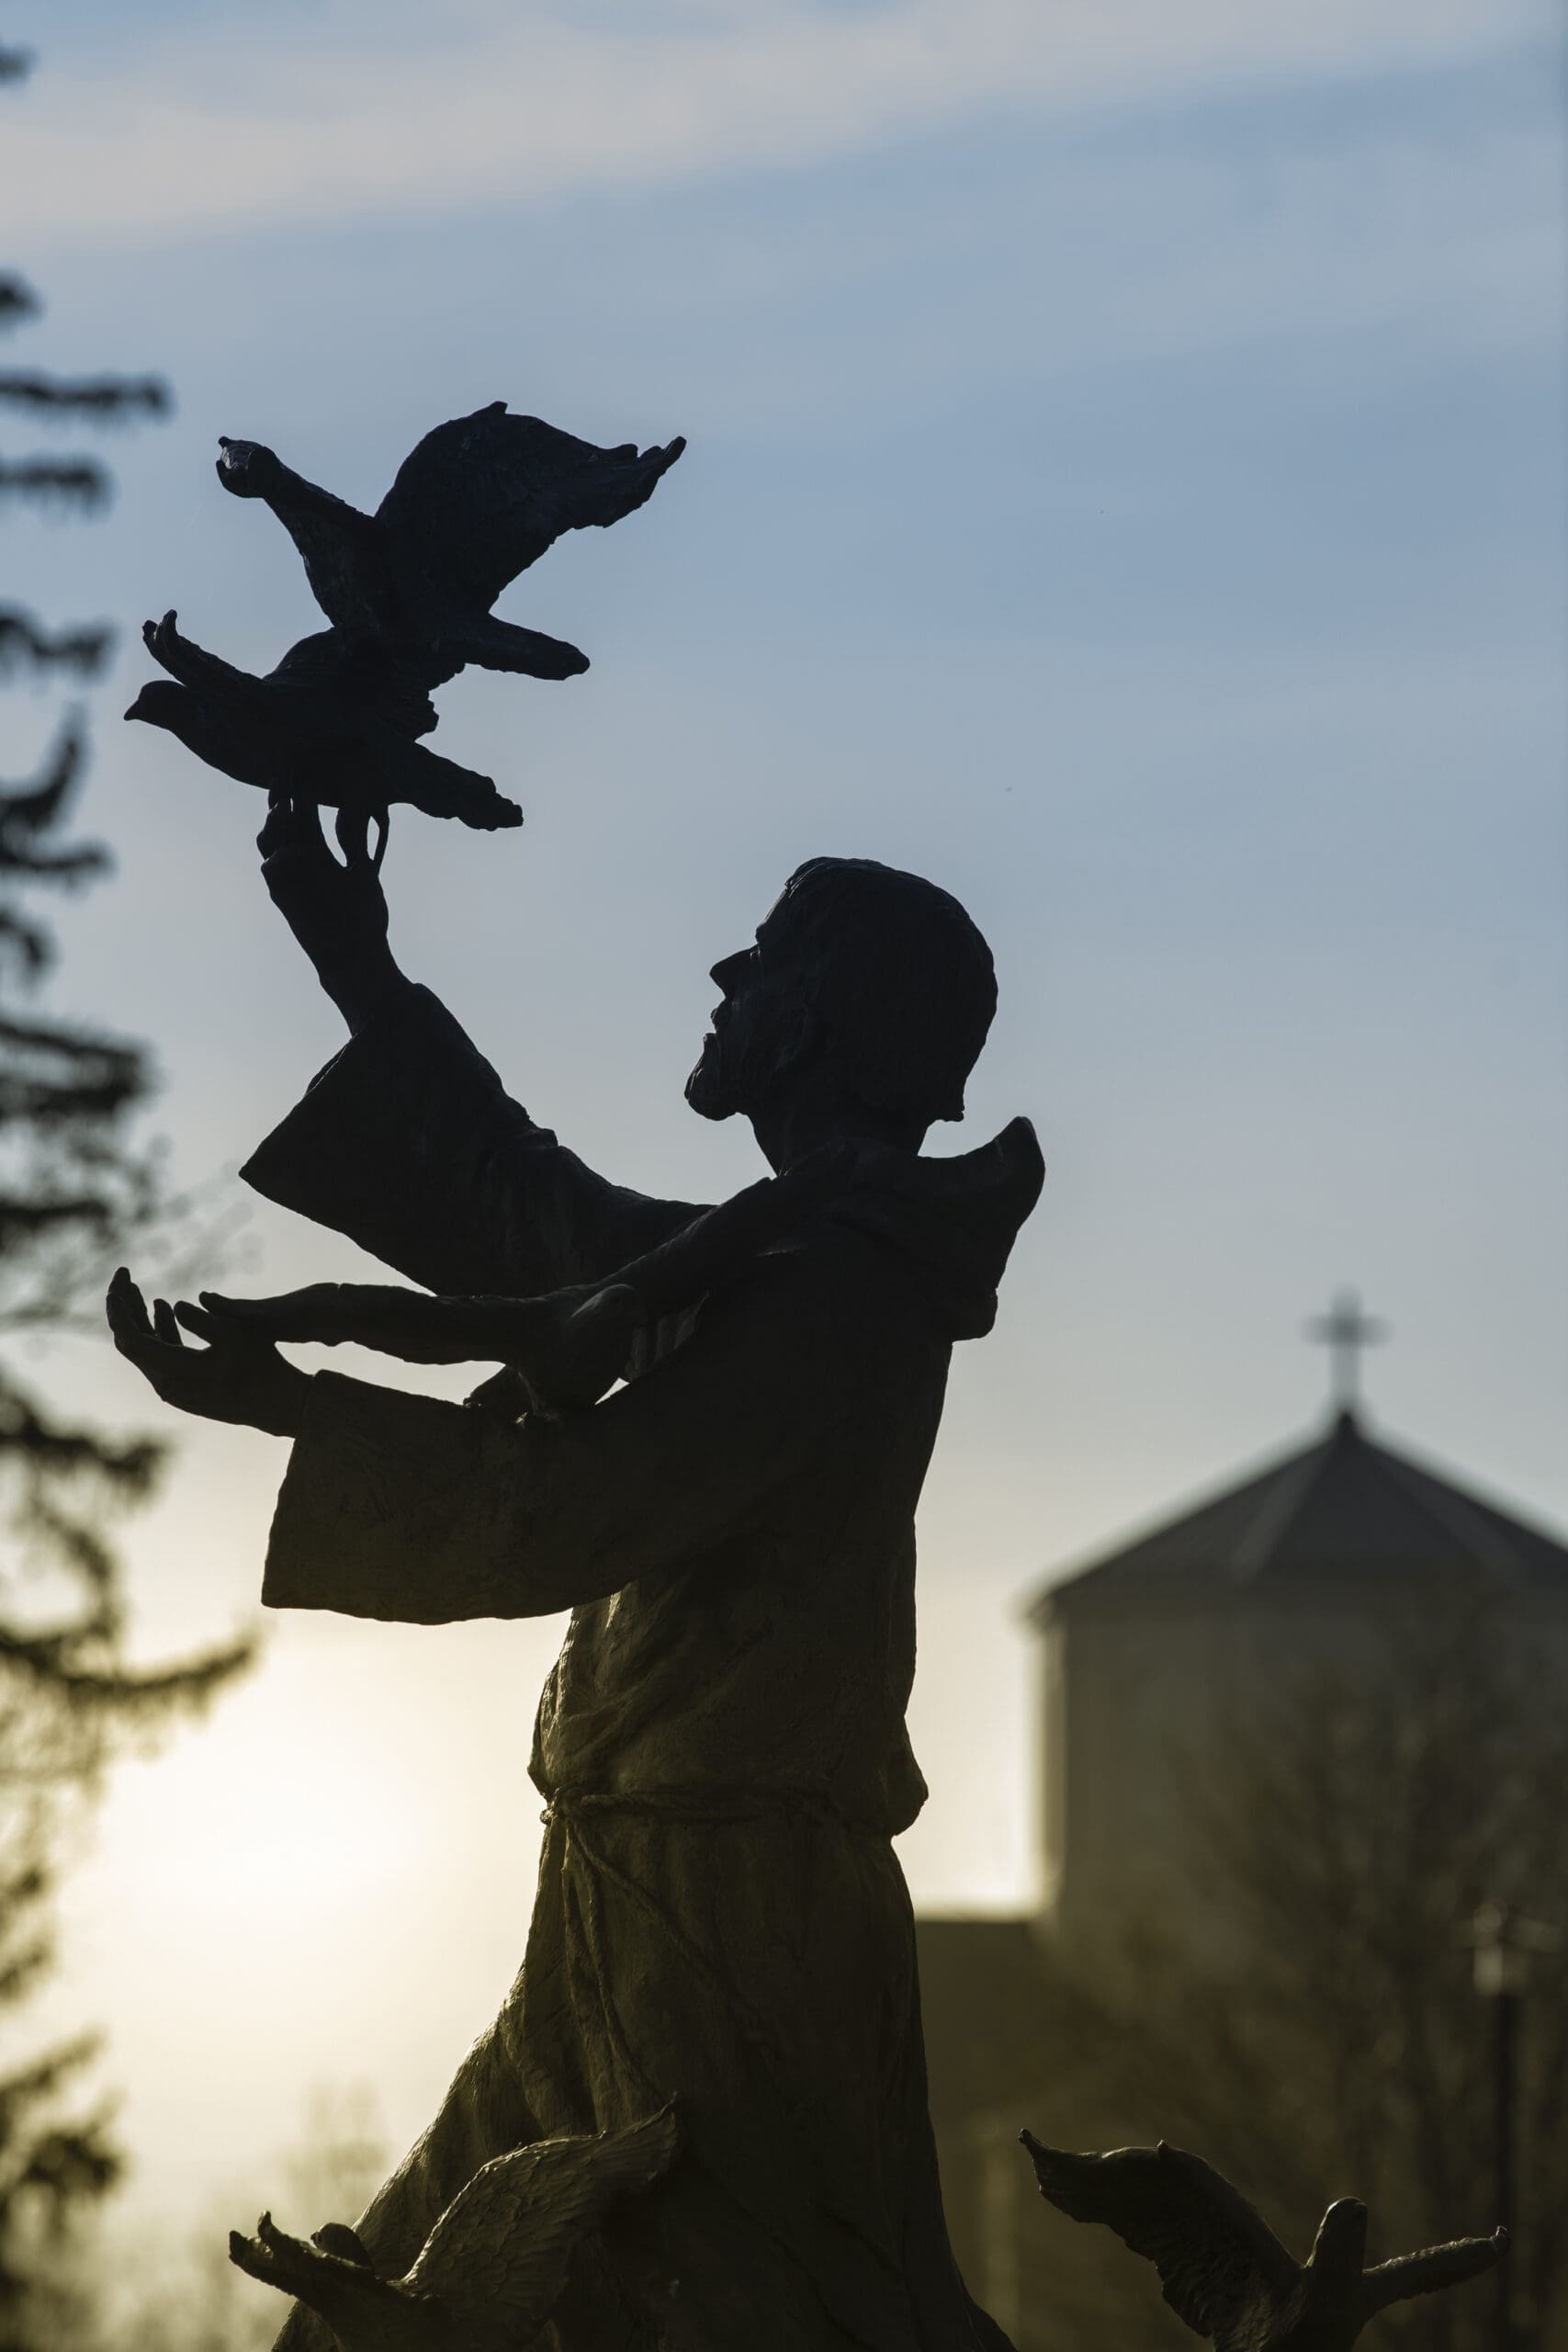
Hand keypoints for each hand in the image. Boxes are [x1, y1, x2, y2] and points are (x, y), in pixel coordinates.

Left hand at [106, 1269, 309, 1435]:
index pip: (129, 1338)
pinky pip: (161, 1357)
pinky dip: (159, 1332)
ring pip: (145, 1349)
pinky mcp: (184, 1388)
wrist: (279, 1404)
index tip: (119, 1282)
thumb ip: (200, 1319)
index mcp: (172, 1371)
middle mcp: (166, 1384)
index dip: (120, 1308)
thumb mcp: (234, 1333)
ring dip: (141, 1319)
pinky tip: (164, 1309)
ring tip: (139, 1290)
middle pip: (131, 1342)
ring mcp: (174, 1389)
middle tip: (124, 1279)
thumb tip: (173, 1306)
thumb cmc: (261, 1366)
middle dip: (125, 1308)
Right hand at [197, 1280, 639, 1411]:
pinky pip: (358, 1329)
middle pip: (334, 1307)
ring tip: (202, 1317)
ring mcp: (429, 1320)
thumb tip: (627, 1307)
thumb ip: (611, 1323)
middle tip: (192, 1314)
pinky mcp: (435, 1333)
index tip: (243, 1315)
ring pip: (336, 1314)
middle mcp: (430, 1313)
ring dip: (276, 1318)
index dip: (304, 1315)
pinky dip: (308, 1328)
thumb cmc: (609, 1329)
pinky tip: (276, 1338)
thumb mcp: (609, 1334)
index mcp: (451, 1319)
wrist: (625, 1303)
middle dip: (265, 1313)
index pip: (366, 1313)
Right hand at [257, 795, 400, 1030]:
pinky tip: (288, 843)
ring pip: (271, 839)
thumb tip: (356, 806)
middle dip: (283, 797)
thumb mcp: (363, 873)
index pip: (306, 813)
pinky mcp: (282, 893)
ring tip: (284, 808)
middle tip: (288, 777)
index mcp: (320, 851)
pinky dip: (276, 852)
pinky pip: (271, 866)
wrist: (355, 954)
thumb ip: (355, 843)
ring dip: (274, 822)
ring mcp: (289, 876)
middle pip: (284, 820)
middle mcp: (300, 860)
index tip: (308, 769)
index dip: (304, 792)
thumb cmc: (364, 916)